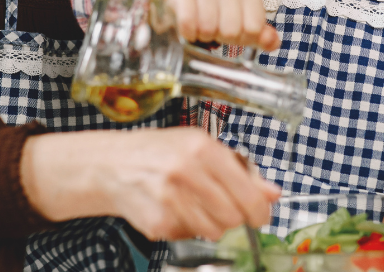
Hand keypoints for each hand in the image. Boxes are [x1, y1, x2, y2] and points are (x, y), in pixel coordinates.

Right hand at [20, 127, 280, 240]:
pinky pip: (189, 236)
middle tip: (226, 209)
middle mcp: (185, 172)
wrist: (111, 165)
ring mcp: (169, 200)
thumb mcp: (200, 146)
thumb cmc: (158, 152)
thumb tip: (273, 193)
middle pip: (233, 217)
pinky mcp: (157, 223)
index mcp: (201, 149)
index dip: (260, 211)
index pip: (247, 193)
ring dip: (212, 225)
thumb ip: (241, 170)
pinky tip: (175, 210)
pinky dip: (188, 229)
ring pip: (214, 231)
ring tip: (196, 205)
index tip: (261, 216)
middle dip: (236, 219)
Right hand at [164, 0, 279, 50]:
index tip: (237, 33)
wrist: (189, 0)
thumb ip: (263, 37)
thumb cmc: (221, 16)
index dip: (244, 39)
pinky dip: (189, 33)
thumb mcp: (245, 27)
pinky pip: (188, 23)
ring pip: (209, 28)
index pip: (254, 29)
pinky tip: (191, 29)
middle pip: (231, 31)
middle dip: (222, 37)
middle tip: (218, 31)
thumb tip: (272, 42)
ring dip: (205, 36)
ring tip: (204, 28)